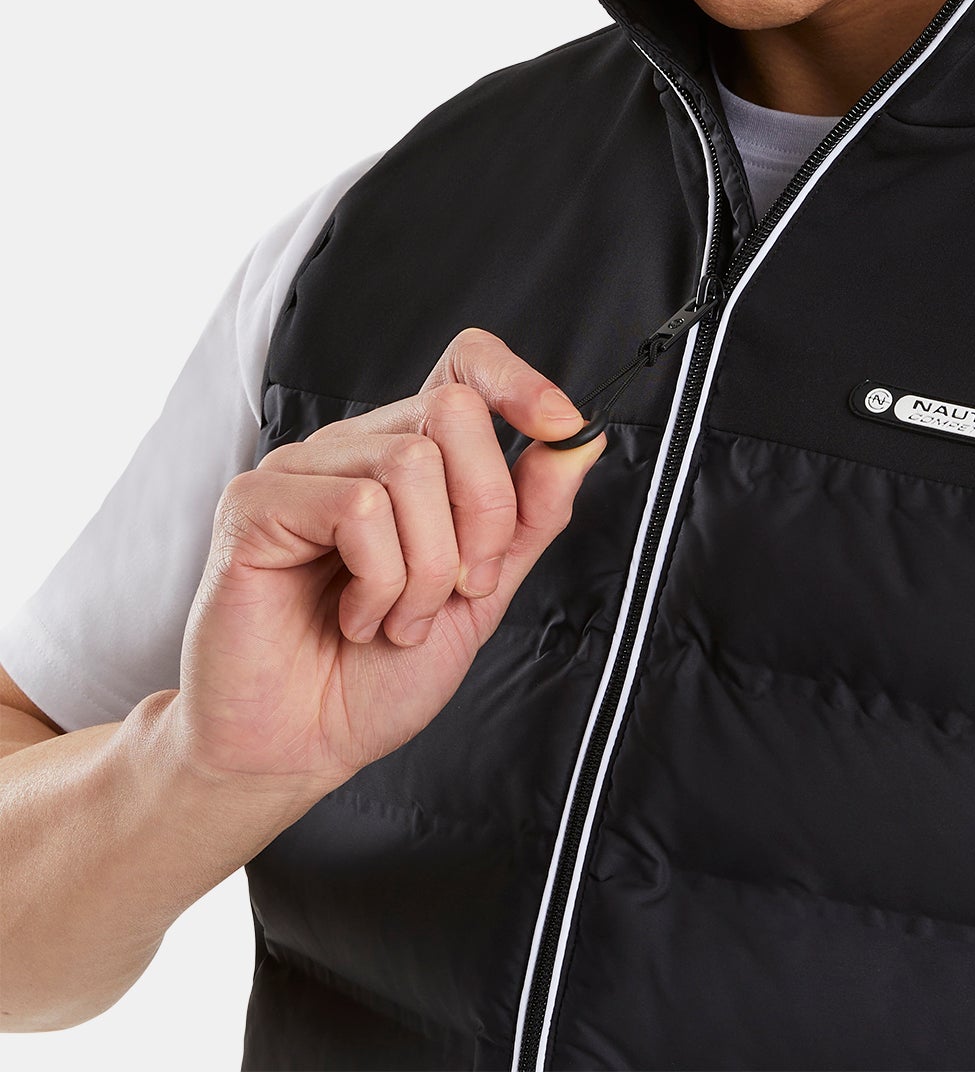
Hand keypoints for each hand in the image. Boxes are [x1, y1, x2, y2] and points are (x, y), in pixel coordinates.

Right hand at [168, 329, 604, 794]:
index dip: (519, 381)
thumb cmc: (373, 676)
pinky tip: (357, 619)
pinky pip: (357, 506)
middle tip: (461, 586)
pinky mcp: (255, 502)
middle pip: (453, 410)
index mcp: (407, 456)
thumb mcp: (480, 594)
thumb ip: (528, 517)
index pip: (464, 364)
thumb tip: (580, 440)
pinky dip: (379, 579)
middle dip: (485, 511)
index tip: (562, 427)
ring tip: (399, 619)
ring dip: (428, 567)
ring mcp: (300, 468)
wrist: (296, 749)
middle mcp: (354, 447)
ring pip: (411, 464)